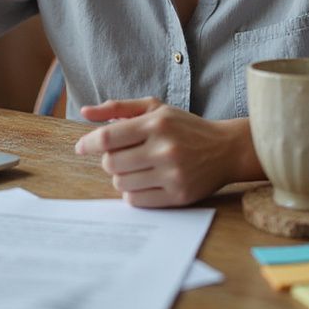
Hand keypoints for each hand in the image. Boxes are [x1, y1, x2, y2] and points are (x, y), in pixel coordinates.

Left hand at [74, 98, 250, 207]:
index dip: (88, 143)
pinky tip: (144, 181)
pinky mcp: (178, 196)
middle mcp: (164, 149)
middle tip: (121, 156)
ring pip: (121, 184)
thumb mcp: (156, 108)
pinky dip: (133, 193)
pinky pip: (136, 201)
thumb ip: (119, 107)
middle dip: (109, 160)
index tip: (81, 147)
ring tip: (136, 168)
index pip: (108, 138)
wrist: (226, 149)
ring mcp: (172, 174)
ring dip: (121, 177)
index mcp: (157, 123)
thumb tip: (85, 111)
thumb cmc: (185, 127)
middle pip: (111, 163)